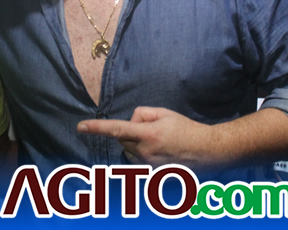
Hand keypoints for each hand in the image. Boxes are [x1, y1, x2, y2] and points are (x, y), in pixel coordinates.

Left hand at [77, 107, 210, 167]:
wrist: (206, 151)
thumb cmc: (186, 129)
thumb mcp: (164, 113)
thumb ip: (143, 114)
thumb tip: (131, 121)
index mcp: (148, 135)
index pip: (117, 129)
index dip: (97, 128)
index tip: (81, 127)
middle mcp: (145, 152)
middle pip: (123, 138)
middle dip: (131, 131)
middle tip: (152, 129)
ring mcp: (148, 166)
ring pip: (128, 151)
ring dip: (135, 144)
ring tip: (159, 142)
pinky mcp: (151, 174)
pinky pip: (136, 161)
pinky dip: (141, 154)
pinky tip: (159, 152)